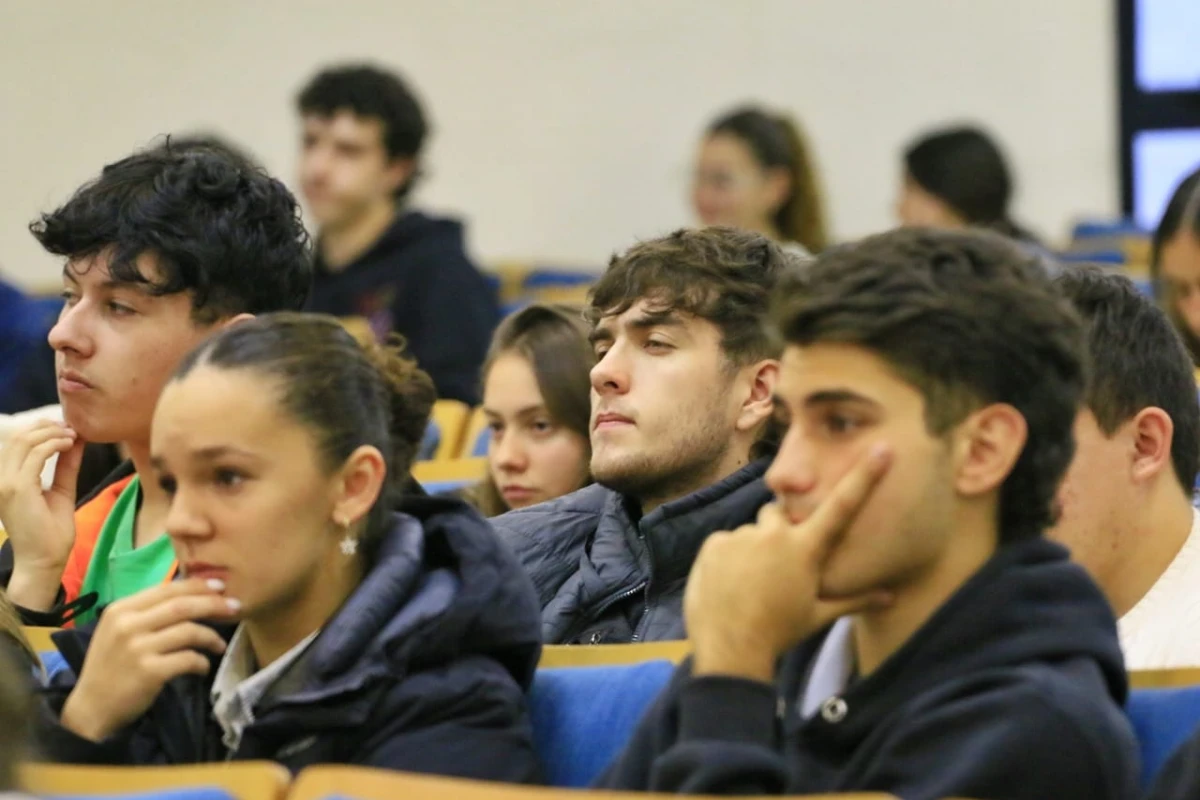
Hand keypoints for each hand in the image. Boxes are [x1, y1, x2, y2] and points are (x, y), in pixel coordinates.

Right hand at [0, 421, 85, 609]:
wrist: (45, 559)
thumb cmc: (51, 529)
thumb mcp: (60, 489)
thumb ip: (65, 465)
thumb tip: (77, 440)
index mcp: (5, 479)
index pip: (15, 441)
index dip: (40, 428)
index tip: (65, 427)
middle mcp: (0, 479)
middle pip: (18, 437)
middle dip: (46, 427)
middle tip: (71, 427)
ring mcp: (5, 483)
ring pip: (25, 442)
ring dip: (52, 434)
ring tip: (73, 436)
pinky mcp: (17, 489)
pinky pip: (35, 455)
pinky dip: (54, 444)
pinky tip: (70, 444)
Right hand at [60, 579, 240, 741]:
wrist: (91, 709)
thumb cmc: (110, 667)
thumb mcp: (119, 631)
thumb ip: (147, 613)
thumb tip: (190, 594)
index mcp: (120, 609)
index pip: (167, 589)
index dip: (197, 586)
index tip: (220, 586)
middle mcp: (127, 625)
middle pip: (182, 605)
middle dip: (214, 604)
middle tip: (235, 607)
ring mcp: (137, 648)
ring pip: (189, 631)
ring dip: (211, 636)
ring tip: (219, 645)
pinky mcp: (149, 672)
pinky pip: (188, 659)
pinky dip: (201, 662)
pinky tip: (203, 666)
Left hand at [686, 444, 893, 682]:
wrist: (731, 651)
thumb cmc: (780, 633)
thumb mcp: (818, 616)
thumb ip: (855, 600)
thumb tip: (892, 597)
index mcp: (806, 549)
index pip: (842, 507)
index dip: (864, 477)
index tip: (883, 449)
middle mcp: (775, 535)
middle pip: (779, 516)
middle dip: (779, 533)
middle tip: (774, 569)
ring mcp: (742, 537)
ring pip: (750, 534)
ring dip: (751, 550)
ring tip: (747, 585)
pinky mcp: (714, 543)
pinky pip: (725, 543)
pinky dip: (727, 559)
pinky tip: (728, 584)